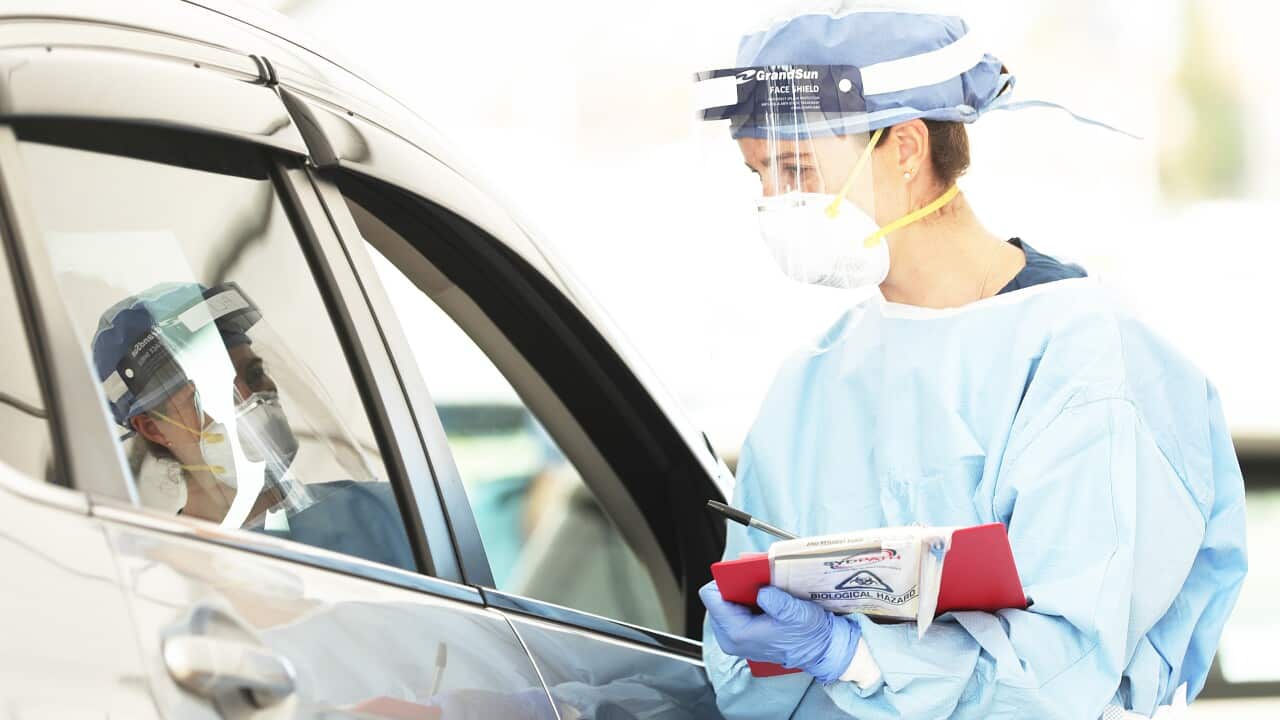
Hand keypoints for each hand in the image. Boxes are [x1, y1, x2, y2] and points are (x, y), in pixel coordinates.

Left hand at [699, 581, 859, 683]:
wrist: (818, 650)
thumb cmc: (808, 635)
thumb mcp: (796, 614)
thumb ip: (776, 601)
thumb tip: (760, 590)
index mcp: (738, 632)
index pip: (711, 597)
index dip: (724, 581)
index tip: (740, 574)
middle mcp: (730, 638)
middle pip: (716, 599)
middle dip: (733, 587)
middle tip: (753, 580)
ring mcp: (734, 638)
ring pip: (724, 604)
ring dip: (740, 593)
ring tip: (759, 588)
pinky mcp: (741, 636)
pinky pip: (734, 611)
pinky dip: (745, 601)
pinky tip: (761, 597)